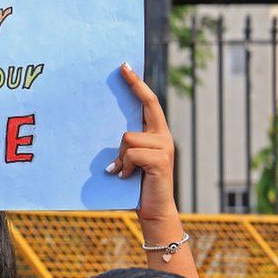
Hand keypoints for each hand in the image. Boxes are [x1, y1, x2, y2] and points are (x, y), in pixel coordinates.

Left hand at [108, 63, 176, 223]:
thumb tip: (113, 132)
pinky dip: (124, 167)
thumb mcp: (130, 160)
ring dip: (120, 156)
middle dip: (135, 85)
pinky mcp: (160, 160)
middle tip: (122, 67)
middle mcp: (164, 136)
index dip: (138, 84)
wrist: (154, 210)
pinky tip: (127, 177)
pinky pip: (131, 153)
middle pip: (147, 106)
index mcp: (157, 134)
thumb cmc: (137, 185)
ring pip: (128, 137)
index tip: (125, 67)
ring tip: (123, 171)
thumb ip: (127, 145)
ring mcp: (164, 147)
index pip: (149, 103)